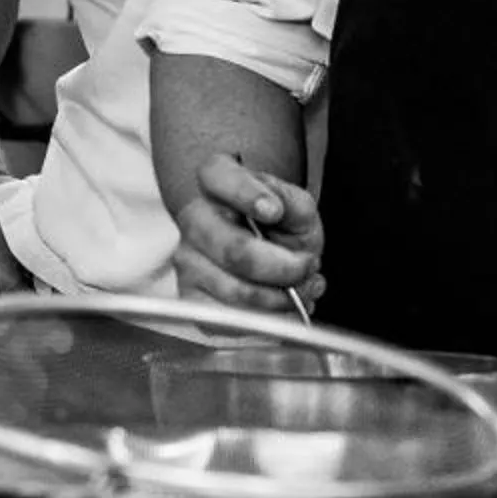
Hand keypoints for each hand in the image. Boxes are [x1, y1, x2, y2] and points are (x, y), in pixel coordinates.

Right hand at [169, 153, 323, 315]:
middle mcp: (195, 218)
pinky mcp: (192, 297)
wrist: (264, 248)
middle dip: (284, 267)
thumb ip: (292, 202)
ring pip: (236, 291)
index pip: (219, 177)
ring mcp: (188, 260)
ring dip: (280, 298)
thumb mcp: (297, 206)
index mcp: (217, 179)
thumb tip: (275, 208)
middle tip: (308, 266)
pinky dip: (266, 318)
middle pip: (235, 250)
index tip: (274, 210)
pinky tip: (281, 305)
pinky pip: (229, 320)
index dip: (245, 194)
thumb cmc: (278, 225)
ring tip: (301, 288)